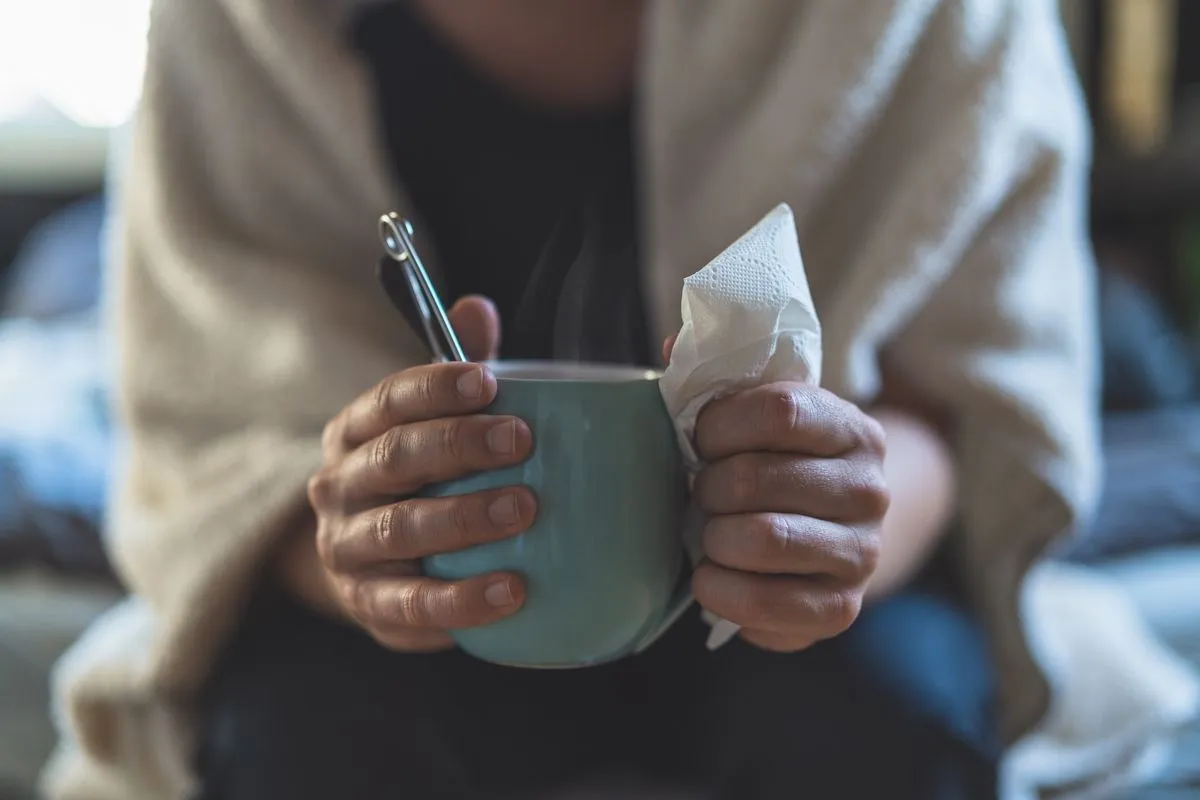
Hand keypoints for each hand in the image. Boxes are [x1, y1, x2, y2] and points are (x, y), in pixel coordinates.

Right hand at [305, 296, 536, 651]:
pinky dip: (461, 599)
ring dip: (463, 518)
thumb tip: (477, 308)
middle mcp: (340, 485)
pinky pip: (412, 604)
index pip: (389, 398)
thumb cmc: (420, 478)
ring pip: (399, 530)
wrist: (368, 565)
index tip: (488, 381)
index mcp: (355, 430)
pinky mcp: (369, 605)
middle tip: (521, 441)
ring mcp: (347, 548)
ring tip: (523, 510)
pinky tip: (513, 591)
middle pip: (394, 458)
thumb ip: (459, 368)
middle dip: (458, 445)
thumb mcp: (432, 422)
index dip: (435, 387)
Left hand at [690, 380, 888, 651]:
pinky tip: (711, 578)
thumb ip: (717, 377)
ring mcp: (862, 552)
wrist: (834, 535)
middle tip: (699, 492)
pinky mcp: (841, 609)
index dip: (720, 424)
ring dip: (713, 538)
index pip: (779, 410)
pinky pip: (769, 604)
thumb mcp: (759, 416)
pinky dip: (722, 591)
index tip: (700, 438)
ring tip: (708, 534)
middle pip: (759, 478)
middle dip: (708, 486)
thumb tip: (675, 341)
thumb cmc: (777, 466)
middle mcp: (869, 489)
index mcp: (851, 427)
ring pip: (765, 539)